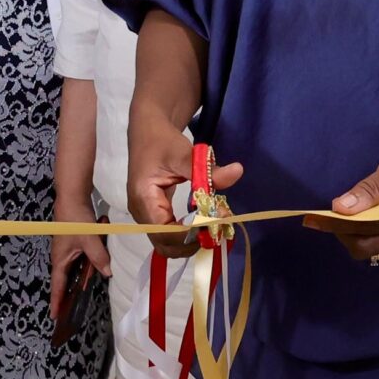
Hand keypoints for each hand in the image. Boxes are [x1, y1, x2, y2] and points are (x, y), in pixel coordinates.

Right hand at [50, 192, 110, 322]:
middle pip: (65, 282)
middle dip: (67, 298)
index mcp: (60, 260)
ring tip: (81, 299)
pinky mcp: (74, 246)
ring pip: (74, 273)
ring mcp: (67, 252)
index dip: (57, 302)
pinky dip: (85, 270)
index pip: (58, 286)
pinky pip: (80, 263)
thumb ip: (99, 257)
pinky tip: (94, 272)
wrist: (72, 198)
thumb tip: (108, 273)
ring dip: (78, 284)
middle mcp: (62, 259)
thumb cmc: (76, 220)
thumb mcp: (89, 239)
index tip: (55, 317)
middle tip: (70, 315)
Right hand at [125, 127, 243, 258]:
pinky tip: (206, 221)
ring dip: (193, 240)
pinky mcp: (155, 217)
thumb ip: (207, 169)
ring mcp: (146, 218)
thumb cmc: (162, 142)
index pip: (164, 231)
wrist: (148, 134)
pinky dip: (189, 234)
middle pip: (166, 244)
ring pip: (168, 244)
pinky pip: (171, 236)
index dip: (191, 232)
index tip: (217, 220)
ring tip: (215, 223)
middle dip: (194, 241)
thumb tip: (237, 172)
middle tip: (220, 224)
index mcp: (144, 199)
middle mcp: (142, 214)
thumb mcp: (184, 153)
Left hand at [303, 134, 378, 262]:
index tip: (312, 218)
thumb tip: (342, 207)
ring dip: (352, 233)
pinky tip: (361, 217)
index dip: (335, 226)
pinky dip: (365, 233)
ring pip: (370, 249)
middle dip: (342, 232)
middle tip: (326, 214)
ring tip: (344, 213)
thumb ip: (370, 189)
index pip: (363, 234)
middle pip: (364, 248)